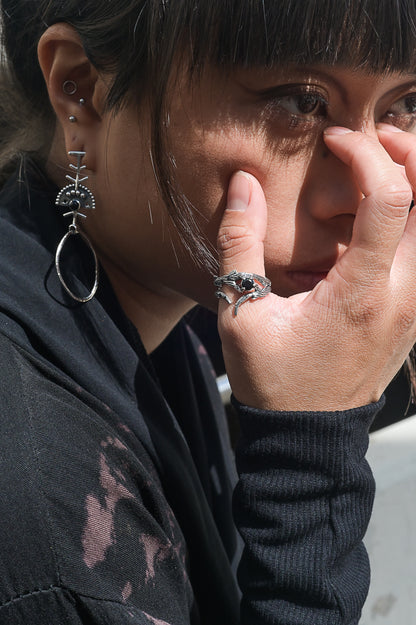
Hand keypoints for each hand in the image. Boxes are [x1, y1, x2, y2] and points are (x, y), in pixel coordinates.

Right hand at [216, 126, 415, 410]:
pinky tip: (383, 212)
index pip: (391, 198)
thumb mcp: (241, 313)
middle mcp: (404, 296)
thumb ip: (240, 243)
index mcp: (362, 293)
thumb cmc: (273, 380)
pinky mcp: (414, 315)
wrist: (309, 436)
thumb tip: (244, 184)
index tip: (333, 141)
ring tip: (383, 166)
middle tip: (374, 140)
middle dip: (412, 154)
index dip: (366, 153)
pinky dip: (415, 219)